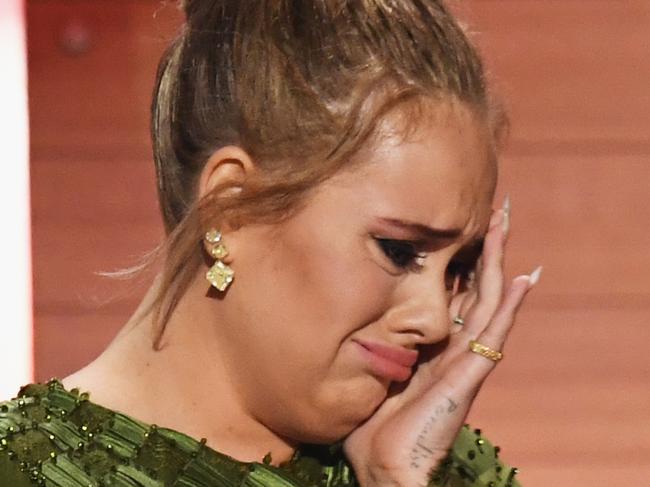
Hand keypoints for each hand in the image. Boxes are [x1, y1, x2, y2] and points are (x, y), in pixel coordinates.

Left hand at [343, 203, 539, 486]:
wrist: (383, 464)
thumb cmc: (371, 422)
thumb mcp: (367, 369)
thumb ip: (367, 341)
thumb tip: (347, 311)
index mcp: (432, 344)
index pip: (452, 291)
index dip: (459, 259)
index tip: (460, 224)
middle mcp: (453, 346)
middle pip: (475, 286)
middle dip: (482, 247)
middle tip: (493, 210)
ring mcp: (464, 359)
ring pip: (488, 299)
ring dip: (497, 260)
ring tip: (505, 224)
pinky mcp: (468, 375)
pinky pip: (494, 333)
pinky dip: (511, 305)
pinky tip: (524, 278)